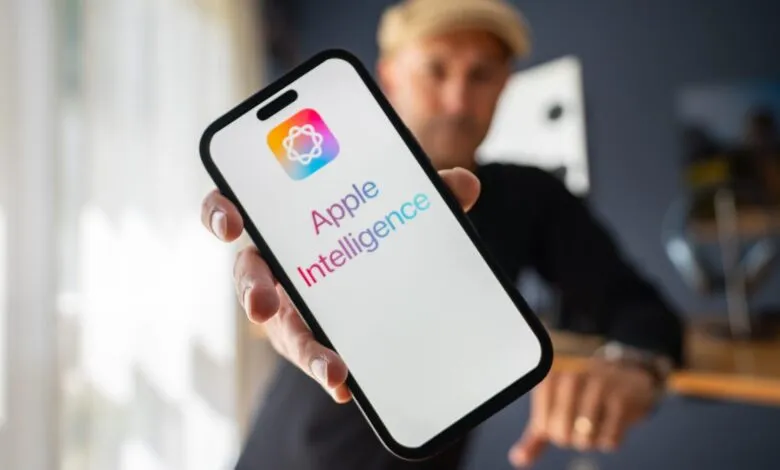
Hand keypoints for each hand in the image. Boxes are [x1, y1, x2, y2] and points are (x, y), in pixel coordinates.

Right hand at [201, 167, 480, 401]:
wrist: (372, 267)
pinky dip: (329, 370)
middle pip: (248, 277)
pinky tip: (349, 387)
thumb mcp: (389, 206)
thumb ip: (422, 194)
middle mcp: (274, 266)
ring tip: (332, 368)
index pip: (233, 209)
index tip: (230, 223)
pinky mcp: (311, 338)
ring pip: (283, 330)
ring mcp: (289, 308)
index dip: (221, 214)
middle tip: (262, 305)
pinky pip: (315, 356)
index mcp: (280, 222)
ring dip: (304, 349)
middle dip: (252, 290)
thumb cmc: (362, 228)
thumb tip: (465, 185)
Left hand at [509, 359, 658, 466]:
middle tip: (582, 422)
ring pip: (585, 439)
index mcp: (550, 375)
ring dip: (592, 440)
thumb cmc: (586, 394)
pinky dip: (611, 440)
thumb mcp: (557, 406)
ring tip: (598, 421)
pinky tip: (614, 422)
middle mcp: (572, 375)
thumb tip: (518, 459)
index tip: (566, 416)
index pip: (542, 424)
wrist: (628, 376)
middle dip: (572, 437)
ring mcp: (597, 385)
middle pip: (561, 433)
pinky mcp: (621, 399)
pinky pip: (609, 440)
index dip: (554, 430)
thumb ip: (537, 432)